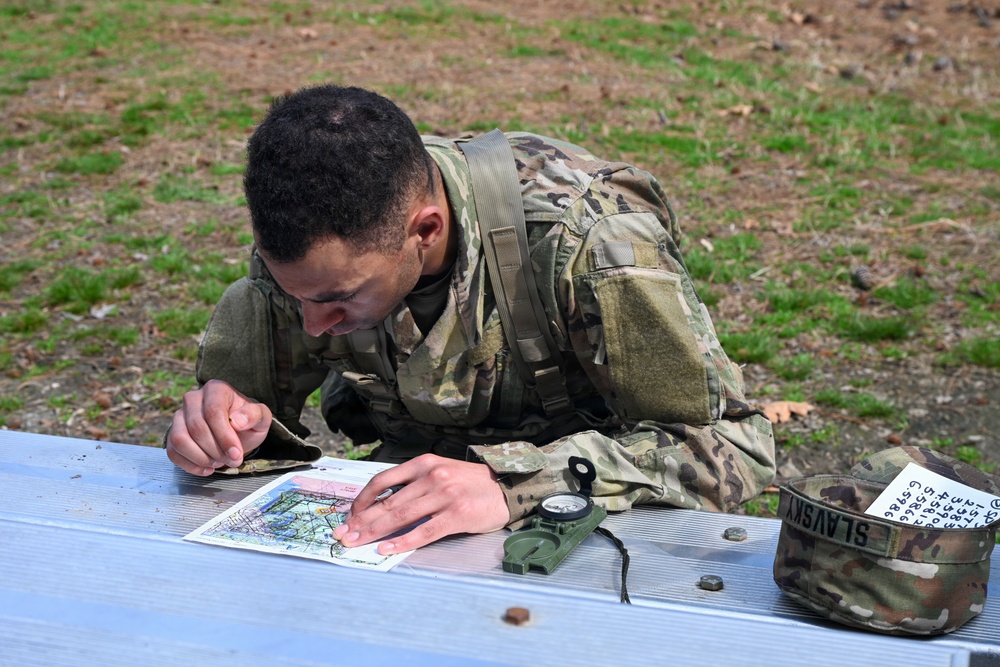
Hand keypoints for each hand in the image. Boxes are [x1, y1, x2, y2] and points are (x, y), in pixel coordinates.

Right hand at [165, 379, 271, 475]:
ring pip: (180, 439)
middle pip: (197, 427)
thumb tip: (237, 421)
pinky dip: (189, 465)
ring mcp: (179, 416)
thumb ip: (255, 415)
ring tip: (218, 463)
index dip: (224, 436)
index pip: (213, 412)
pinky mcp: (172, 434)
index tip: (236, 453)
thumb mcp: (260, 418)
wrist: (236, 430)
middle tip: (231, 460)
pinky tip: (206, 468)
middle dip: (215, 450)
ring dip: (201, 458)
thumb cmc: (247, 422)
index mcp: (216, 389)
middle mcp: (193, 399)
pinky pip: (173, 452)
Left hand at [333, 454, 510, 553]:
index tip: (349, 515)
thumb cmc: (469, 483)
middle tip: (343, 534)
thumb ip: (413, 485)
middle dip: (362, 521)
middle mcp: (432, 476)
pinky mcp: (457, 515)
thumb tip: (380, 506)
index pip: (383, 480)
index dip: (362, 499)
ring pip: (402, 516)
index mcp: (424, 463)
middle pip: (388, 502)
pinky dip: (403, 541)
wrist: (505, 488)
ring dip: (375, 532)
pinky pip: (424, 531)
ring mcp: (445, 495)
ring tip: (356, 543)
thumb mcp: (440, 472)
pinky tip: (387, 549)